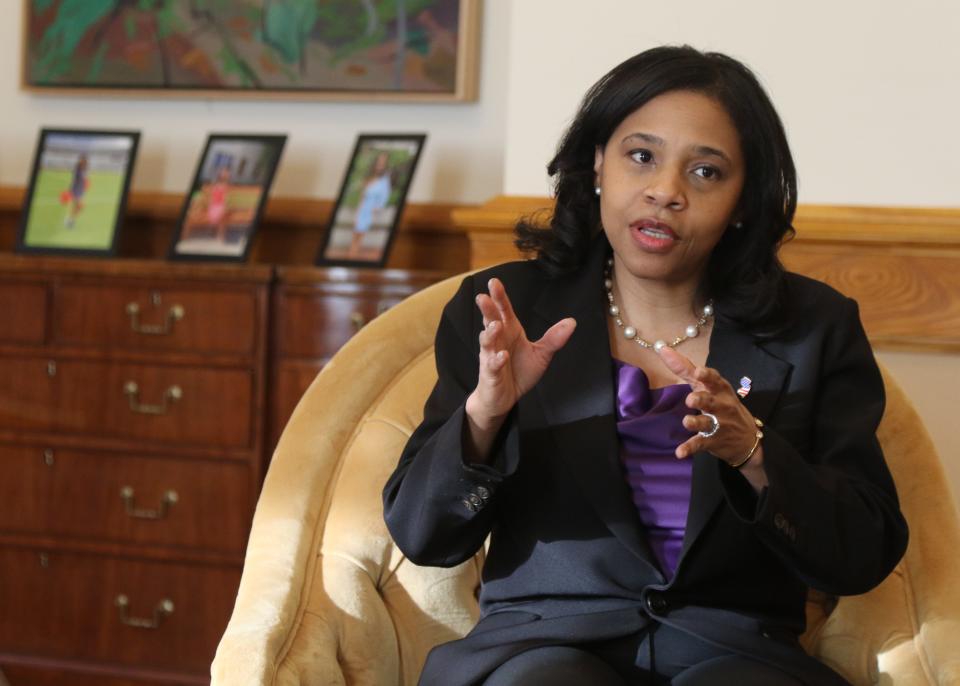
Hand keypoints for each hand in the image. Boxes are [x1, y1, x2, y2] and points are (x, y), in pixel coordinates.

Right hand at [465, 278, 575, 433]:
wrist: (504, 398)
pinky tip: (501, 356)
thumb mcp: (541, 354)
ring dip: (490, 334)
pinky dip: (496, 361)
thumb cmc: (518, 372)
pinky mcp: (490, 375)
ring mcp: (491, 357)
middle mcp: (498, 341)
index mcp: (510, 332)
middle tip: (483, 297)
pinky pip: (492, 366)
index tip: (494, 283)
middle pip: (491, 321)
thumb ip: (553, 338)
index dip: (500, 297)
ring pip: (488, 342)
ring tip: (495, 325)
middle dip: (488, 310)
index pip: (504, 311)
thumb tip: (572, 322)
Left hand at [655, 346, 760, 467]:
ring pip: (706, 424)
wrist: (748, 440)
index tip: (698, 371)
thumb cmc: (723, 405)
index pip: (715, 380)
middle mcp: (721, 406)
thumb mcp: (709, 387)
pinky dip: (690, 449)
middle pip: (711, 402)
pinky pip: (700, 444)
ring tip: (687, 422)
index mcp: (721, 390)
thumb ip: (686, 369)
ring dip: (696, 423)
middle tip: (691, 399)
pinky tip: (680, 453)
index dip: (707, 375)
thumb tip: (663, 350)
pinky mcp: (712, 441)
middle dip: (702, 400)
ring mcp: (718, 425)